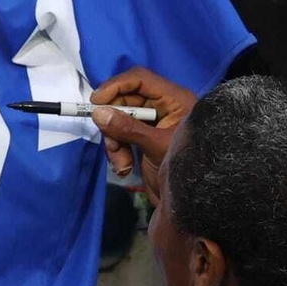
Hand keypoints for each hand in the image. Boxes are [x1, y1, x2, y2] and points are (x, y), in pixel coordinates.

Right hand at [90, 67, 195, 203]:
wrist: (190, 205)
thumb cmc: (184, 170)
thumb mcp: (156, 146)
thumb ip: (128, 128)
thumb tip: (99, 113)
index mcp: (175, 100)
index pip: (141, 79)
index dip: (117, 86)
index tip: (96, 102)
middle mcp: (164, 108)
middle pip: (126, 100)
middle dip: (113, 121)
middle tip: (110, 141)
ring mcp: (153, 125)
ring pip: (119, 120)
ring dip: (114, 141)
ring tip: (121, 163)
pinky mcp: (143, 141)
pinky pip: (121, 136)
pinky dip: (117, 151)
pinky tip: (124, 168)